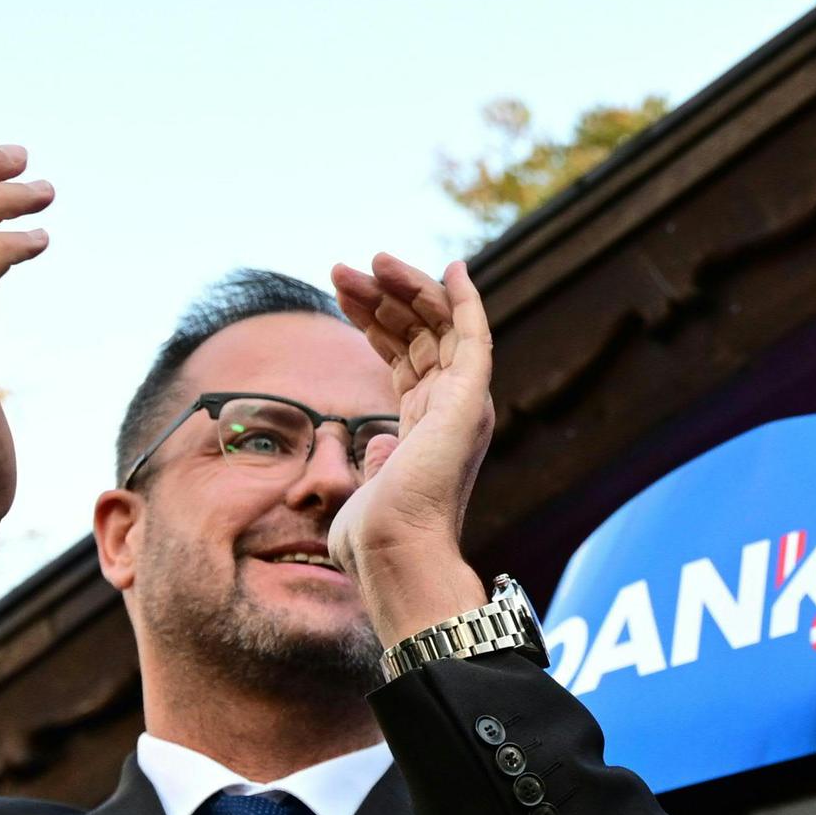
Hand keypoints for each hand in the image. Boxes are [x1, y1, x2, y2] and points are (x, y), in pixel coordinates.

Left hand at [328, 252, 498, 644]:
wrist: (393, 551)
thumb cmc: (372, 535)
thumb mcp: (364, 485)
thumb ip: (376, 458)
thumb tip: (378, 441)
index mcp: (426, 427)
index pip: (405, 357)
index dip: (376, 321)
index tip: (342, 294)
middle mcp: (449, 409)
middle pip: (421, 334)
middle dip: (382, 297)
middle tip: (342, 270)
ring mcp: (462, 402)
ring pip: (440, 325)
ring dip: (404, 287)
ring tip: (364, 262)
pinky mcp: (468, 396)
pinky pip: (474, 334)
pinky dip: (466, 299)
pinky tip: (452, 268)